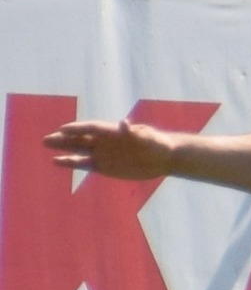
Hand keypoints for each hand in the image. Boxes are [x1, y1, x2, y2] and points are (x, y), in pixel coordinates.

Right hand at [43, 118, 175, 179]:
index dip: (78, 128)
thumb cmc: (158, 143)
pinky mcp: (103, 166)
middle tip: (46, 139)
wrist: (164, 158)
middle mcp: (104, 141)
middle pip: (80, 138)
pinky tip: (57, 162)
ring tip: (47, 145)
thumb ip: (135, 132)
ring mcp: (103, 153)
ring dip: (63, 148)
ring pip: (78, 150)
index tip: (63, 129)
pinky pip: (83, 164)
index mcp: (113, 131)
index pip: (92, 128)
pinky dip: (70, 163)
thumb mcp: (148, 137)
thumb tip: (124, 123)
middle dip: (64, 138)